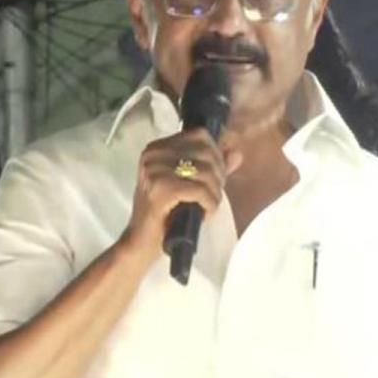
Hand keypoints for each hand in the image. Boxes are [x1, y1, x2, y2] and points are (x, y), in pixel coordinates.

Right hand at [119, 129, 241, 256]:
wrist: (140, 242)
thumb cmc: (164, 215)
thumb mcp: (189, 185)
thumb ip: (213, 168)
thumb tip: (237, 154)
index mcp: (158, 148)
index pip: (200, 135)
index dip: (216, 156)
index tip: (214, 178)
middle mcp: (154, 154)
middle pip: (206, 152)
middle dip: (217, 176)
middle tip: (211, 196)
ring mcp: (155, 170)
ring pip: (205, 171)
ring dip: (214, 193)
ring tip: (207, 206)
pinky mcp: (161, 189)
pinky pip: (200, 190)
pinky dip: (209, 203)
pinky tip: (204, 213)